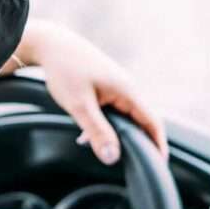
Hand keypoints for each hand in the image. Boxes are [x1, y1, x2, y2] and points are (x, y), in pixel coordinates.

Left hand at [18, 19, 167, 164]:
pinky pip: (113, 109)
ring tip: (106, 151)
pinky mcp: (105, 85)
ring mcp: (116, 85)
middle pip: (142, 120)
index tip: (159, 164)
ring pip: (125, 115)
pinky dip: (106, 124)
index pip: (153, 122)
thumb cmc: (65, 69)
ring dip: (118, 134)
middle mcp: (126, 87)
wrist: (50, 43)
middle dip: (139, 142)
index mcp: (127, 90)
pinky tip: (87, 135)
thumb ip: (97, 132)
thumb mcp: (79, 106)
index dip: (159, 144)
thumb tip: (113, 158)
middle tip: (135, 164)